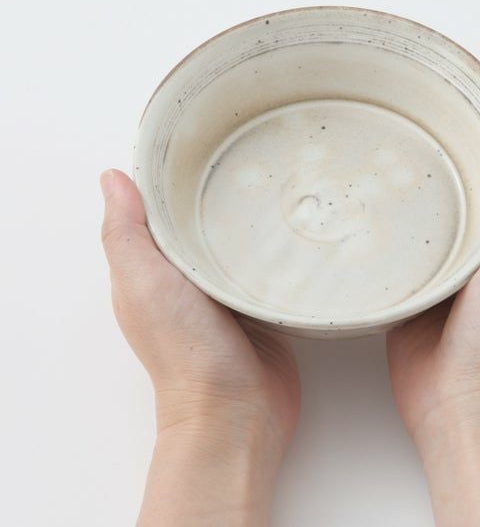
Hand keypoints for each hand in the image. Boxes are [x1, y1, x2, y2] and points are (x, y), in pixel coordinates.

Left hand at [101, 170, 299, 526]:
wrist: (237, 412)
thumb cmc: (186, 350)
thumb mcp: (145, 285)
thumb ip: (126, 234)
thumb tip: (112, 176)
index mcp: (156, 265)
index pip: (163, 205)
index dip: (175, 172)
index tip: (199, 135)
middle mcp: (191, 272)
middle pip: (205, 217)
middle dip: (223, 184)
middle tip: (254, 145)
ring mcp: (230, 286)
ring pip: (240, 237)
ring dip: (254, 213)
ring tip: (283, 171)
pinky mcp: (264, 300)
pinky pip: (270, 262)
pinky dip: (278, 242)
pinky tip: (299, 219)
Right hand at [387, 69, 479, 525]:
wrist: (463, 402)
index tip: (473, 77)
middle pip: (477, 171)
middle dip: (456, 132)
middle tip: (423, 96)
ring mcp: (457, 259)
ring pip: (441, 200)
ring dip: (424, 168)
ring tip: (395, 131)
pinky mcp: (424, 277)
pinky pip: (411, 235)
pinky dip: (399, 211)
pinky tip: (376, 194)